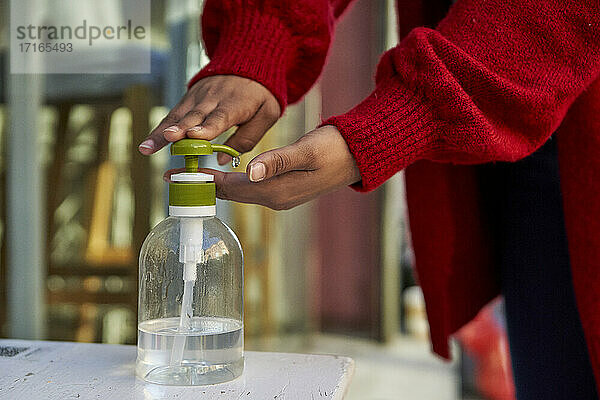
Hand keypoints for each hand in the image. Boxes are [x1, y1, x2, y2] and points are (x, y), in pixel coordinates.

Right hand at [138, 75, 280, 163]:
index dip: (207, 127)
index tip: (194, 136)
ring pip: (178, 116)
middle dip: (180, 129)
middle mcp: (213, 99)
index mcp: (235, 103)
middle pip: (194, 117)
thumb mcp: (266, 115)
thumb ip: (247, 138)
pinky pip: (173, 115)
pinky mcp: (189, 98)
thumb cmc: (260, 94)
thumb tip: (222, 160)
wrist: (248, 63)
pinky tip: (148, 142)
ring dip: (162, 132)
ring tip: (147, 147)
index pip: (219, 117)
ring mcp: (198, 97)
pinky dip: (160, 128)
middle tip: (168, 139)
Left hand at [167, 126, 360, 209]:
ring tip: (190, 174)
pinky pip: (249, 189)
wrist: (357, 156)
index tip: (174, 176)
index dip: (201, 181)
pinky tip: (221, 174)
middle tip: (173, 174)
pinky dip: (231, 182)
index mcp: (276, 191)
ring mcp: (279, 197)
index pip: (229, 188)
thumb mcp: (306, 151)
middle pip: (229, 194)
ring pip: (238, 191)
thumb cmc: (334, 149)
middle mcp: (274, 199)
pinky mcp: (283, 190)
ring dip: (214, 184)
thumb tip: (248, 172)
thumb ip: (277, 161)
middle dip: (201, 185)